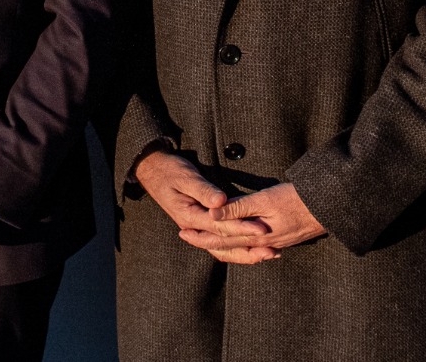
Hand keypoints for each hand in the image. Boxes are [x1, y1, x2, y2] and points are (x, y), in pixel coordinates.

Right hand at [133, 150, 272, 260]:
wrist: (153, 170)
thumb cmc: (169, 171)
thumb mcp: (186, 177)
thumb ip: (204, 191)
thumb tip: (222, 201)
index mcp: (190, 217)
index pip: (221, 226)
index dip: (243, 228)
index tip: (262, 229)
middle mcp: (193, 227)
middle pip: (224, 243)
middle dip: (249, 246)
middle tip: (272, 250)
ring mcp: (197, 227)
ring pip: (223, 249)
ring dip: (245, 254)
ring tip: (267, 255)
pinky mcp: (201, 224)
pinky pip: (220, 241)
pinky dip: (236, 247)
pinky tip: (252, 249)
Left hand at [177, 183, 325, 263]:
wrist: (329, 207)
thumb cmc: (297, 199)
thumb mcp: (265, 200)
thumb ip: (238, 208)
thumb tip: (211, 215)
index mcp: (254, 236)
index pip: (220, 238)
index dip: (200, 235)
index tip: (182, 231)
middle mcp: (262, 244)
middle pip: (227, 247)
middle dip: (206, 241)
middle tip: (186, 236)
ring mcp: (273, 244)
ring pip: (240, 250)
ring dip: (222, 245)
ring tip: (207, 240)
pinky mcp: (281, 240)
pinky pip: (253, 248)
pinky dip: (240, 247)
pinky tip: (238, 244)